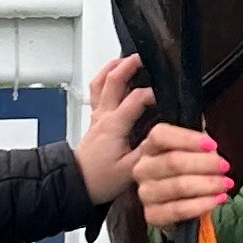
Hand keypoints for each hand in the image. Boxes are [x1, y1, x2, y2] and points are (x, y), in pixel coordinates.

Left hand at [70, 54, 157, 205]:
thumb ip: (149, 150)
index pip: (136, 98)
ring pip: (101, 82)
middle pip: (113, 80)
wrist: (75, 186)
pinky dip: (104, 78)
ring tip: (126, 58)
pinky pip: (97, 91)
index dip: (153, 93)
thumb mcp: (130, 170)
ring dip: (113, 67)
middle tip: (144, 57)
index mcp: (114, 125)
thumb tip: (165, 135)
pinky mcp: (95, 120)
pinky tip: (112, 76)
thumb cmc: (99, 180)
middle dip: (129, 64)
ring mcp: (97, 116)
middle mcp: (104, 116)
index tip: (167, 96)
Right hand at [129, 122, 233, 231]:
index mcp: (149, 146)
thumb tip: (212, 147)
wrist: (178, 201)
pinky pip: (178, 210)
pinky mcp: (152, 215)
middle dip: (205, 163)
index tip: (213, 145)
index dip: (188, 139)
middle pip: (173, 162)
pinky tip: (218, 200)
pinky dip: (202, 205)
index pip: (160, 136)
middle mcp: (142, 168)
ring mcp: (145, 193)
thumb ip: (199, 144)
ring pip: (179, 186)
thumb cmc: (187, 169)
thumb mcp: (191, 149)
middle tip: (225, 167)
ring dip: (208, 184)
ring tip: (226, 184)